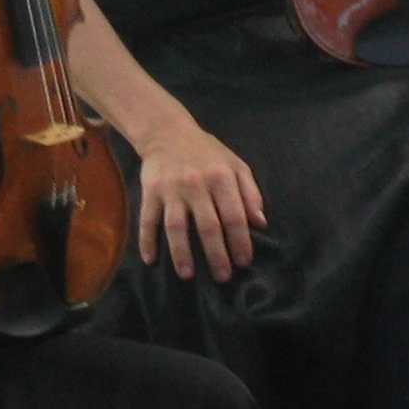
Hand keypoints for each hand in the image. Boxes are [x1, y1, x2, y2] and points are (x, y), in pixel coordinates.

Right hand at [134, 115, 264, 279]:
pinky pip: (148, 220)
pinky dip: (147, 241)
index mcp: (222, 178)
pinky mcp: (150, 192)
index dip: (240, 241)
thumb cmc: (207, 152)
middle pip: (208, 226)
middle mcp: (196, 185)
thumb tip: (261, 223)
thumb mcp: (236, 165)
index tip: (243, 262)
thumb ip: (250, 193)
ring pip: (176, 227)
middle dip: (216, 255)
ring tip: (187, 275)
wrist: (168, 132)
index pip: (234, 216)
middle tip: (222, 277)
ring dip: (181, 253)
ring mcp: (171, 189)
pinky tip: (151, 260)